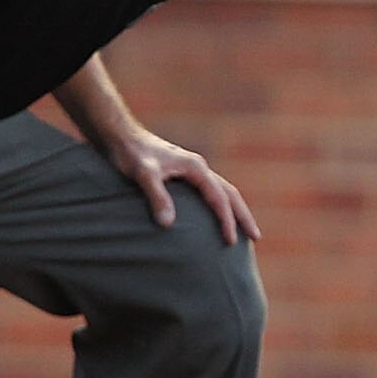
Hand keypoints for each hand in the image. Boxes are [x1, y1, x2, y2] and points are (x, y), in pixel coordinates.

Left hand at [97, 126, 258, 246]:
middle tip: (256, 237)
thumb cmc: (130, 154)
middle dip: (243, 216)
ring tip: (243, 229)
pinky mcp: (183, 173)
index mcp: (196, 167)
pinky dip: (220, 204)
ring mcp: (192, 169)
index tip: (231, 240)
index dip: (226, 220)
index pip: (218, 198)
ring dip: (235, 210)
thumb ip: (157, 196)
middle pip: (230, 193)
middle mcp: (199, 167)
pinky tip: (215, 214)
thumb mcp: (143, 175)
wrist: (120, 136)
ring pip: (223, 191)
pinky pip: (210, 190)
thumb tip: (168, 224)